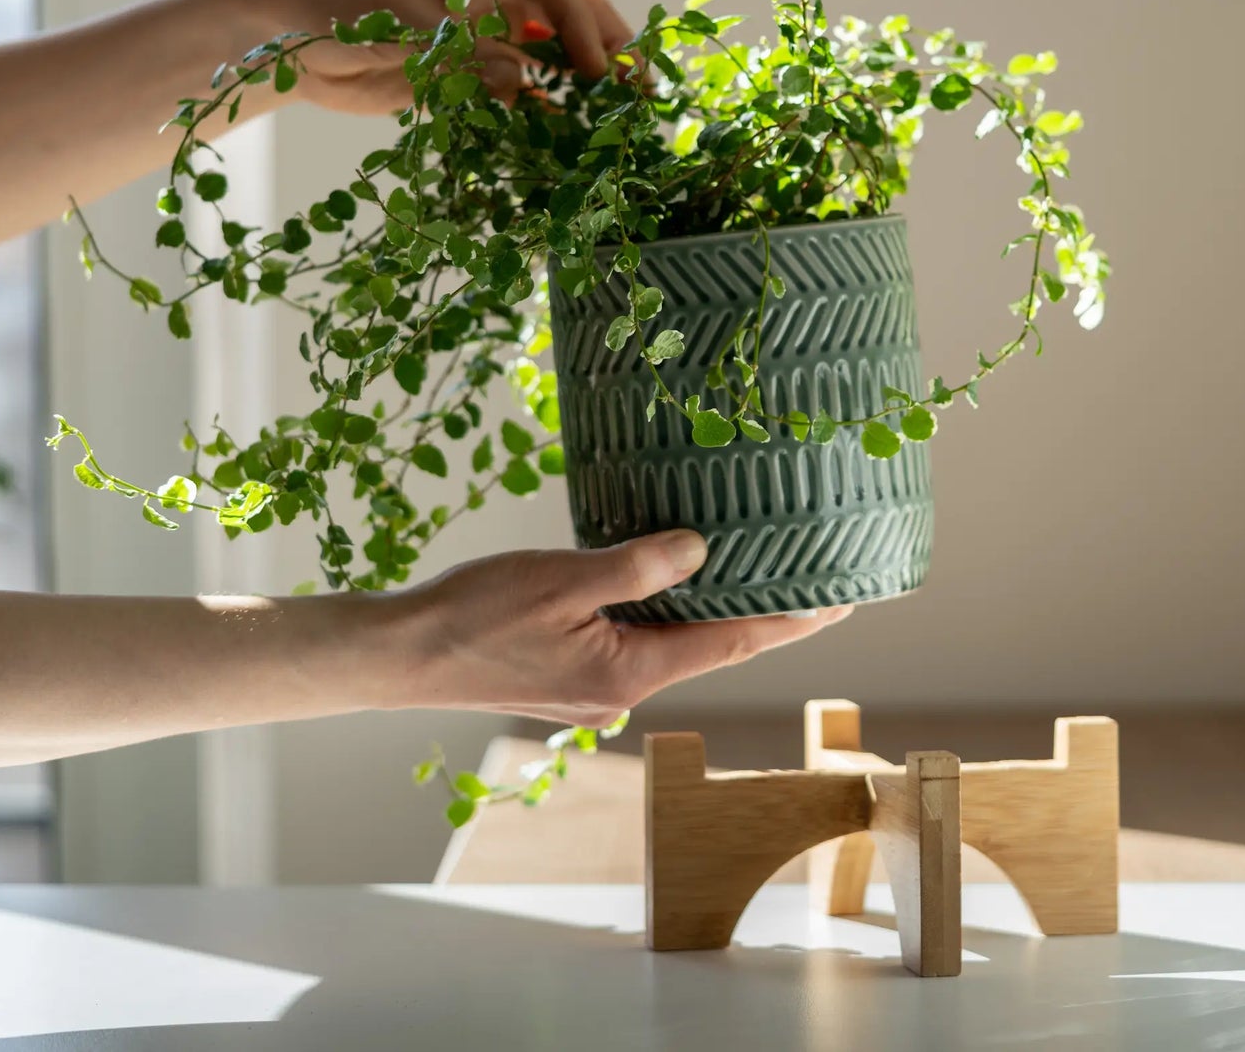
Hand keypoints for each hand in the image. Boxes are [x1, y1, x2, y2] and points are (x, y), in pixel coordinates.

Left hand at [258, 0, 633, 111]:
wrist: (281, 40)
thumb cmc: (330, 8)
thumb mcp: (397, 29)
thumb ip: (462, 57)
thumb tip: (527, 86)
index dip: (581, 25)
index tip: (596, 70)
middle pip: (570, 8)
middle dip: (607, 46)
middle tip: (638, 91)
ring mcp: (488, 22)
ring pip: (556, 48)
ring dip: (586, 81)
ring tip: (622, 118)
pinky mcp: (475, 62)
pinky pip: (524, 83)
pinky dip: (548, 107)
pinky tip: (572, 136)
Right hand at [388, 530, 852, 724]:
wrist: (402, 656)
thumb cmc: (476, 613)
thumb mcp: (565, 577)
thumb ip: (639, 566)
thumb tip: (702, 551)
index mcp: (631, 672)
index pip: (733, 641)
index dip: (791, 620)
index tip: (842, 601)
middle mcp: (622, 692)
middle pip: (709, 645)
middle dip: (759, 613)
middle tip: (812, 578)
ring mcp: (594, 691)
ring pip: (669, 643)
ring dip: (706, 611)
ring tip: (752, 572)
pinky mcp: (569, 678)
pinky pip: (633, 642)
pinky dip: (659, 614)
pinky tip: (666, 583)